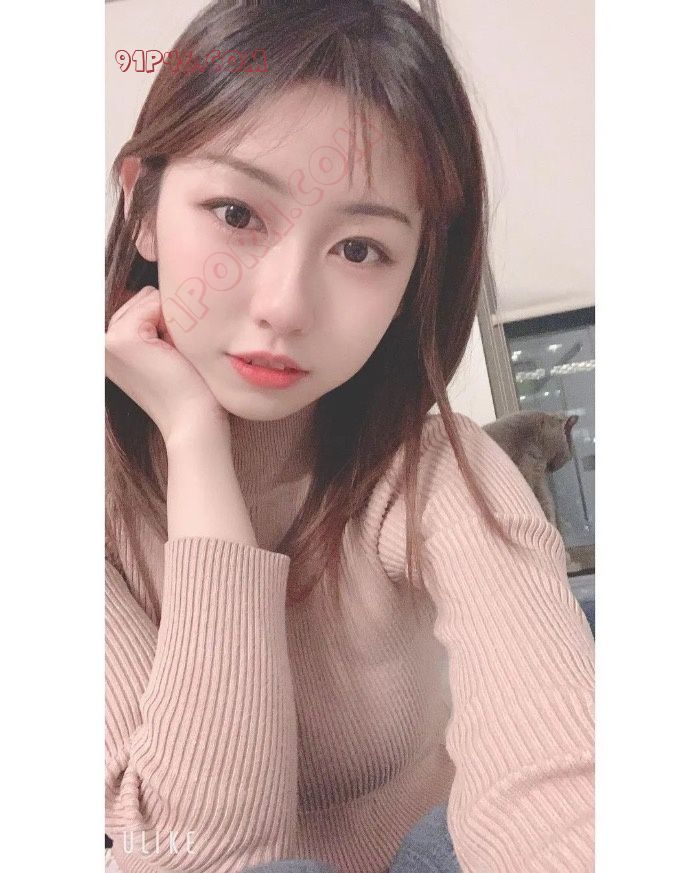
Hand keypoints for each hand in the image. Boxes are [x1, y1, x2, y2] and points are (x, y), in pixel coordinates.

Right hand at [105, 286, 227, 443]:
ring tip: (173, 357)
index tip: (171, 359)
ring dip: (172, 323)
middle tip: (174, 359)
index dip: (169, 324)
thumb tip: (165, 288)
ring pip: (150, 299)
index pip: (144, 304)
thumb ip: (157, 322)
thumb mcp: (168, 349)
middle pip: (146, 298)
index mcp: (111, 348)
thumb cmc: (192, 388)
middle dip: (169, 320)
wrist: (193, 419)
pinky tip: (172, 354)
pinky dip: (173, 323)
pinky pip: (155, 303)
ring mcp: (108, 341)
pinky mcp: (123, 339)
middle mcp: (102, 344)